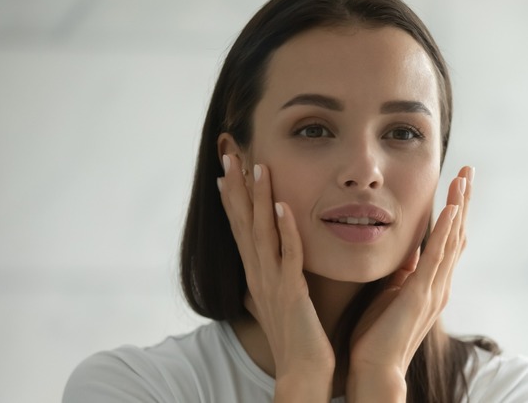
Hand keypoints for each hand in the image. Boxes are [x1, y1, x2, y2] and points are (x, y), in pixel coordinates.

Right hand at [217, 155, 334, 399]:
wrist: (302, 372)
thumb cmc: (295, 339)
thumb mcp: (276, 307)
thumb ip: (267, 289)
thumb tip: (254, 285)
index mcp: (257, 275)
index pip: (240, 230)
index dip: (231, 200)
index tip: (225, 172)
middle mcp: (258, 274)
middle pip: (242, 223)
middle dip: (236, 188)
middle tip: (230, 155)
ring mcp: (273, 282)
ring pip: (261, 232)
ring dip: (258, 198)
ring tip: (258, 166)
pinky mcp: (291, 291)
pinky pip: (287, 254)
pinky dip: (284, 229)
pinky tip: (281, 206)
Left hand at [346, 166, 473, 400]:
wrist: (374, 368)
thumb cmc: (378, 334)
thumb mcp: (391, 293)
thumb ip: (403, 273)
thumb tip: (407, 252)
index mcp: (431, 283)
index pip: (448, 239)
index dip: (455, 211)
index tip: (457, 183)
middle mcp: (439, 284)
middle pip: (458, 234)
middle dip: (463, 201)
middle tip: (469, 170)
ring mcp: (433, 289)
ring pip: (452, 240)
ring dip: (459, 207)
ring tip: (464, 179)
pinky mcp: (420, 295)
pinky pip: (437, 258)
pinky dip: (446, 232)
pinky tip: (452, 209)